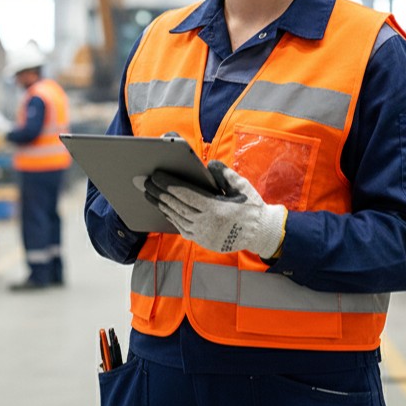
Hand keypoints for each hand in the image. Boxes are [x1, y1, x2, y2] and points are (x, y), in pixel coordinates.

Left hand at [144, 161, 286, 258]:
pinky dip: (170, 217)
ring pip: (175, 217)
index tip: (156, 175)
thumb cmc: (251, 207)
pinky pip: (181, 227)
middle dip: (159, 193)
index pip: (185, 194)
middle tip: (145, 182)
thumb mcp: (241, 186)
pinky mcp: (202, 241)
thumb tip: (208, 165)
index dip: (168, 184)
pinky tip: (163, 208)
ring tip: (149, 194)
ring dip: (160, 205)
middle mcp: (206, 224)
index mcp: (215, 209)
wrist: (260, 233)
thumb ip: (224, 174)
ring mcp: (203, 234)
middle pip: (176, 206)